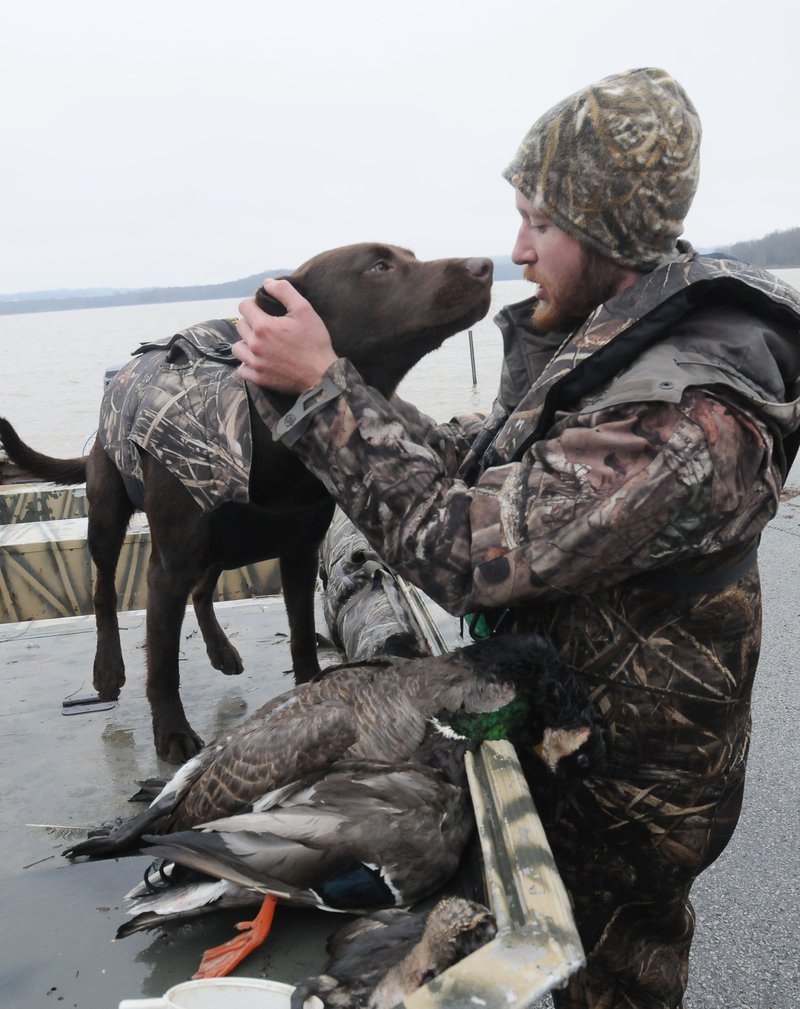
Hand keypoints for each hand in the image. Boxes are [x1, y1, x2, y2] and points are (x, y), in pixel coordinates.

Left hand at [233, 278, 337, 392]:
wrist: (323, 376)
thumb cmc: (315, 342)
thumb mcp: (305, 310)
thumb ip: (284, 291)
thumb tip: (267, 283)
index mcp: (263, 326)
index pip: (244, 306)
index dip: (254, 303)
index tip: (264, 309)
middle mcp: (255, 345)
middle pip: (240, 325)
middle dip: (251, 321)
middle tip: (267, 325)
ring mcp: (255, 363)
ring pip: (237, 347)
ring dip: (246, 342)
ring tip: (260, 343)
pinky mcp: (259, 378)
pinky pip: (241, 369)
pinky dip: (247, 364)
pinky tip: (258, 360)